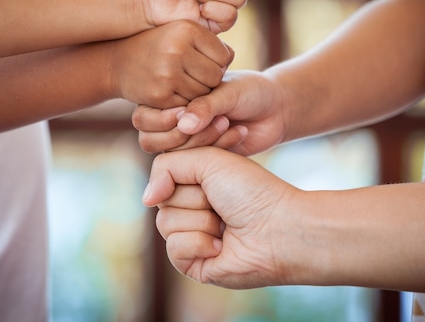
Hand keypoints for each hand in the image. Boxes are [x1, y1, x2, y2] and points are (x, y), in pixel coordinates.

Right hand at [108, 20, 232, 108]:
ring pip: (203, 94)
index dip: (217, 63)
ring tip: (183, 84)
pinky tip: (172, 93)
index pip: (224, 56)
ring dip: (197, 94)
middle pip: (216, 77)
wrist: (117, 62)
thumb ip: (209, 42)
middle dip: (209, 81)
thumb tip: (230, 58)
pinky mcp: (160, 95)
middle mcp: (177, 49)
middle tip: (194, 77)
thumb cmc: (158, 47)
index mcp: (186, 29)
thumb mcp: (181, 33)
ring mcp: (167, 73)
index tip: (202, 63)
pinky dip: (183, 104)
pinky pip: (187, 107)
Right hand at [133, 70, 284, 153]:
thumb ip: (205, 106)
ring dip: (201, 142)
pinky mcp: (204, 160)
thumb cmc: (251, 91)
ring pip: (171, 157)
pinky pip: (196, 166)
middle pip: (150, 140)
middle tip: (216, 118)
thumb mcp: (228, 91)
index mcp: (171, 99)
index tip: (188, 109)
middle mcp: (173, 122)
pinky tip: (239, 132)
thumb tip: (182, 125)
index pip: (143, 116)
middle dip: (181, 134)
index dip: (163, 117)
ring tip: (228, 122)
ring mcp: (187, 143)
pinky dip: (218, 149)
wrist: (277, 109)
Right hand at [143, 147, 299, 288]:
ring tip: (224, 225)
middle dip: (194, 198)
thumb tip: (145, 199)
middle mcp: (190, 208)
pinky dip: (199, 243)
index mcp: (194, 183)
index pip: (163, 174)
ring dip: (200, 220)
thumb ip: (165, 166)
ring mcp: (190, 236)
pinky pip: (173, 249)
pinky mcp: (192, 263)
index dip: (184, 173)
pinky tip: (221, 245)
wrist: (279, 228)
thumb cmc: (251, 191)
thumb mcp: (207, 160)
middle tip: (221, 202)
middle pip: (161, 200)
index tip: (212, 174)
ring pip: (165, 223)